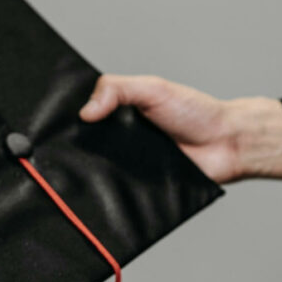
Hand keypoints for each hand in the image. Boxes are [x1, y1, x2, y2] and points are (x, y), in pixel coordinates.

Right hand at [79, 74, 281, 182]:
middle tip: (62, 150)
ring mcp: (129, 164)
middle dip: (76, 148)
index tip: (54, 122)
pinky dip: (113, 192)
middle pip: (87, 146)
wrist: (227, 144)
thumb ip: (117, 89)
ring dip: (92, 172)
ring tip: (77, 173)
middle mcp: (121, 139)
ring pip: (99, 171)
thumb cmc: (196, 112)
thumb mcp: (153, 88)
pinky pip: (120, 192)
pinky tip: (103, 190)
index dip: (72, 119)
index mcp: (121, 113)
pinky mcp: (140, 188)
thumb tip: (86, 111)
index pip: (86, 117)